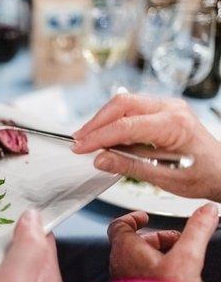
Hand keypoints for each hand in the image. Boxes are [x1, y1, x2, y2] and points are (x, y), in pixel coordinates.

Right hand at [0, 209, 61, 281]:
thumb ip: (28, 249)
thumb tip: (33, 216)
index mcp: (45, 273)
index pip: (44, 231)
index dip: (28, 216)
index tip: (9, 206)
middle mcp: (31, 272)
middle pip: (24, 231)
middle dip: (8, 221)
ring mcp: (9, 273)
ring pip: (4, 237)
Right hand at [72, 94, 220, 201]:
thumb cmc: (203, 175)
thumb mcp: (166, 178)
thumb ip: (130, 167)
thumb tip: (101, 159)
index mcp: (174, 124)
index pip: (125, 125)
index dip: (98, 137)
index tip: (80, 148)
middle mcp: (170, 108)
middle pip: (121, 104)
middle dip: (96, 122)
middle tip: (79, 140)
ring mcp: (167, 106)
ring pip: (124, 102)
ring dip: (103, 119)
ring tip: (88, 138)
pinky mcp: (162, 110)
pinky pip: (131, 108)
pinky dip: (114, 120)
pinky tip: (105, 135)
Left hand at [108, 203, 218, 281]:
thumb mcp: (187, 257)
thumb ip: (197, 231)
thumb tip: (207, 211)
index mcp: (126, 249)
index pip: (118, 226)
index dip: (132, 218)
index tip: (144, 216)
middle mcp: (120, 263)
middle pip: (133, 242)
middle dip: (156, 238)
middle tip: (175, 239)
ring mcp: (124, 279)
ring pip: (138, 260)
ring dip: (159, 255)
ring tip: (180, 259)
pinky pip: (142, 276)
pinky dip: (157, 271)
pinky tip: (176, 280)